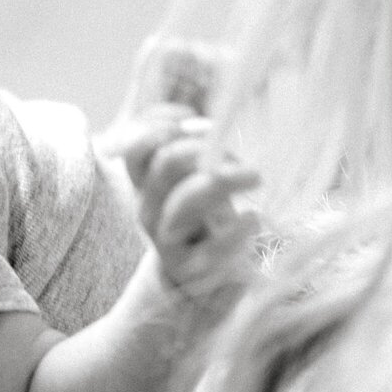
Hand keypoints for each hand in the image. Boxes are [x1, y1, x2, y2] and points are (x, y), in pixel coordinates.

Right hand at [110, 106, 260, 306]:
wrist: (200, 283)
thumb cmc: (204, 220)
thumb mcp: (191, 181)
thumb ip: (195, 151)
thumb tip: (221, 109)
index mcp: (145, 183)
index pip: (136, 147)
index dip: (160, 124)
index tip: (193, 116)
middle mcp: (148, 207)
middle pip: (165, 164)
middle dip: (204, 148)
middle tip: (238, 154)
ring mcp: (164, 238)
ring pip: (186, 201)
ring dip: (225, 181)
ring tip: (256, 176)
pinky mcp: (190, 269)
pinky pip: (210, 248)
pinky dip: (237, 230)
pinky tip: (255, 219)